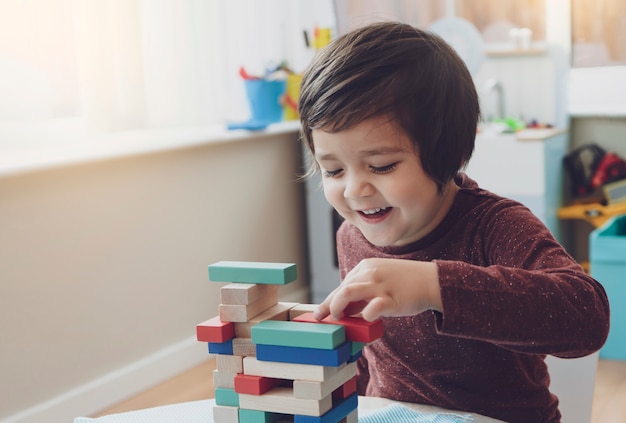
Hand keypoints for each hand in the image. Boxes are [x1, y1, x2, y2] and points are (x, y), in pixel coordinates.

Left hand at [314, 258, 442, 321]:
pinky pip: (372, 308)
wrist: (433, 281)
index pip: (343, 283)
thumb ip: (364, 290)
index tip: (323, 311)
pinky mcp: (392, 298)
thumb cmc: (406, 283)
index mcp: (366, 266)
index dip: (331, 298)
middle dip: (329, 304)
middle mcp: (370, 272)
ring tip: (338, 318)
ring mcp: (380, 285)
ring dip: (337, 307)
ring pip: (347, 292)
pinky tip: (366, 321)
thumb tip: (346, 309)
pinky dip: (365, 316)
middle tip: (322, 317)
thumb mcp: (381, 278)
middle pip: (341, 288)